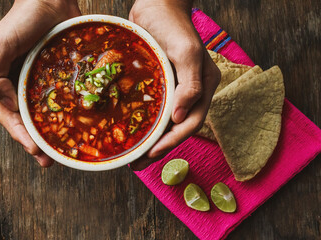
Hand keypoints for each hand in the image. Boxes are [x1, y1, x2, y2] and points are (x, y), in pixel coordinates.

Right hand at [0, 0, 80, 166]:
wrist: (52, 1)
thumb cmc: (23, 19)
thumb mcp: (0, 44)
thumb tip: (1, 100)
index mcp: (1, 82)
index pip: (7, 116)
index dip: (19, 135)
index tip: (35, 151)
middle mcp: (19, 86)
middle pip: (25, 121)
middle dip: (34, 142)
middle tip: (47, 161)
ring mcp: (40, 83)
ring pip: (43, 115)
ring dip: (49, 136)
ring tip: (60, 154)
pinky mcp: (58, 78)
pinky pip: (61, 101)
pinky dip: (65, 116)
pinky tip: (74, 127)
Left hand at [129, 0, 220, 169]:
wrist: (155, 4)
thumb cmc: (173, 24)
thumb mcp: (187, 52)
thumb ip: (190, 84)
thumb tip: (180, 118)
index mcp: (203, 87)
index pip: (191, 123)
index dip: (173, 141)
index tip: (152, 153)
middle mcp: (191, 92)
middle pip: (177, 127)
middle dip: (159, 147)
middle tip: (137, 163)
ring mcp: (175, 88)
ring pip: (165, 122)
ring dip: (151, 140)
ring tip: (133, 155)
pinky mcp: (161, 84)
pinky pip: (154, 108)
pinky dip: (144, 123)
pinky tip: (131, 132)